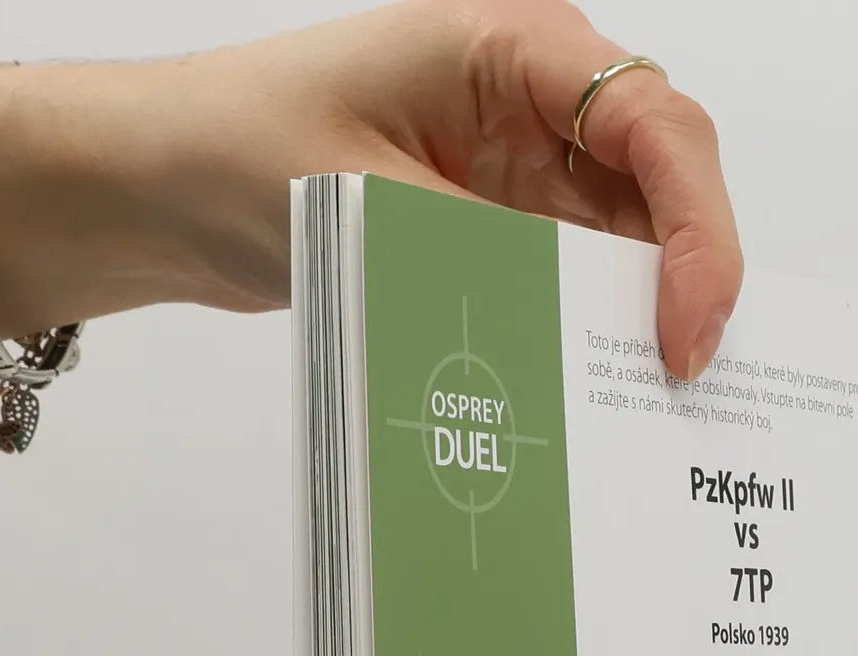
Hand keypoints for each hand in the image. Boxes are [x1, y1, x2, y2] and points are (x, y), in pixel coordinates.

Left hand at [0, 1, 742, 378]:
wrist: (160, 183)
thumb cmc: (236, 149)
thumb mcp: (369, 207)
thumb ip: (490, 260)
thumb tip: (588, 338)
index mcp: (512, 46)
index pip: (656, 125)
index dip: (697, 229)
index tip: (686, 329)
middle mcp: (536, 97)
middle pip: (666, 184)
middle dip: (687, 282)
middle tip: (680, 387)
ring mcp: (522, 165)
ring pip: (632, 242)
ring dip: (642, 318)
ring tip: (646, 406)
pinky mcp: (499, 226)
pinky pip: (575, 281)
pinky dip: (591, 335)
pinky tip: (592, 392)